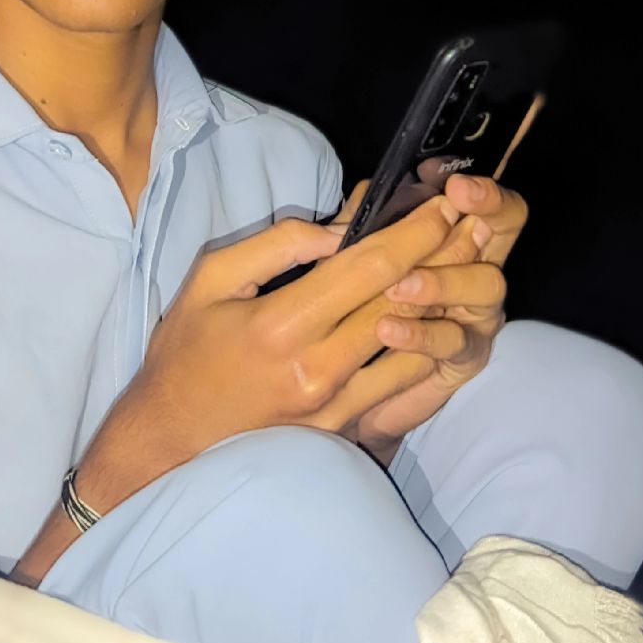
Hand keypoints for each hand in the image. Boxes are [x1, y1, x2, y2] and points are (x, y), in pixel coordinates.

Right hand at [81, 193, 467, 503]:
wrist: (169, 437)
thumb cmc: (184, 353)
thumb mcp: (210, 279)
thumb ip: (277, 246)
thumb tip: (339, 229)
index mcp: (280, 323)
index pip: (368, 267)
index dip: (415, 232)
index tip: (444, 204)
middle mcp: (316, 366)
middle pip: (401, 300)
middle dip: (443, 257)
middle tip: (474, 224)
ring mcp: (334, 404)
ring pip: (411, 343)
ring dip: (444, 300)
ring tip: (470, 265)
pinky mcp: (340, 428)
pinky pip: (398, 382)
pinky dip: (424, 346)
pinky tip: (441, 320)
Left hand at [329, 174, 528, 463]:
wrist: (350, 386)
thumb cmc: (356, 309)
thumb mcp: (353, 258)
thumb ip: (362, 224)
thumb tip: (368, 192)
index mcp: (453, 237)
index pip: (483, 199)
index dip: (481, 187)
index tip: (454, 181)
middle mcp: (476, 267)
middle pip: (505, 228)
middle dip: (486, 209)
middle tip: (452, 200)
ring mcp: (477, 314)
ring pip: (485, 284)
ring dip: (442, 279)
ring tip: (399, 284)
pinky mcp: (464, 358)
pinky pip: (453, 341)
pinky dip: (420, 333)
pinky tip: (388, 329)